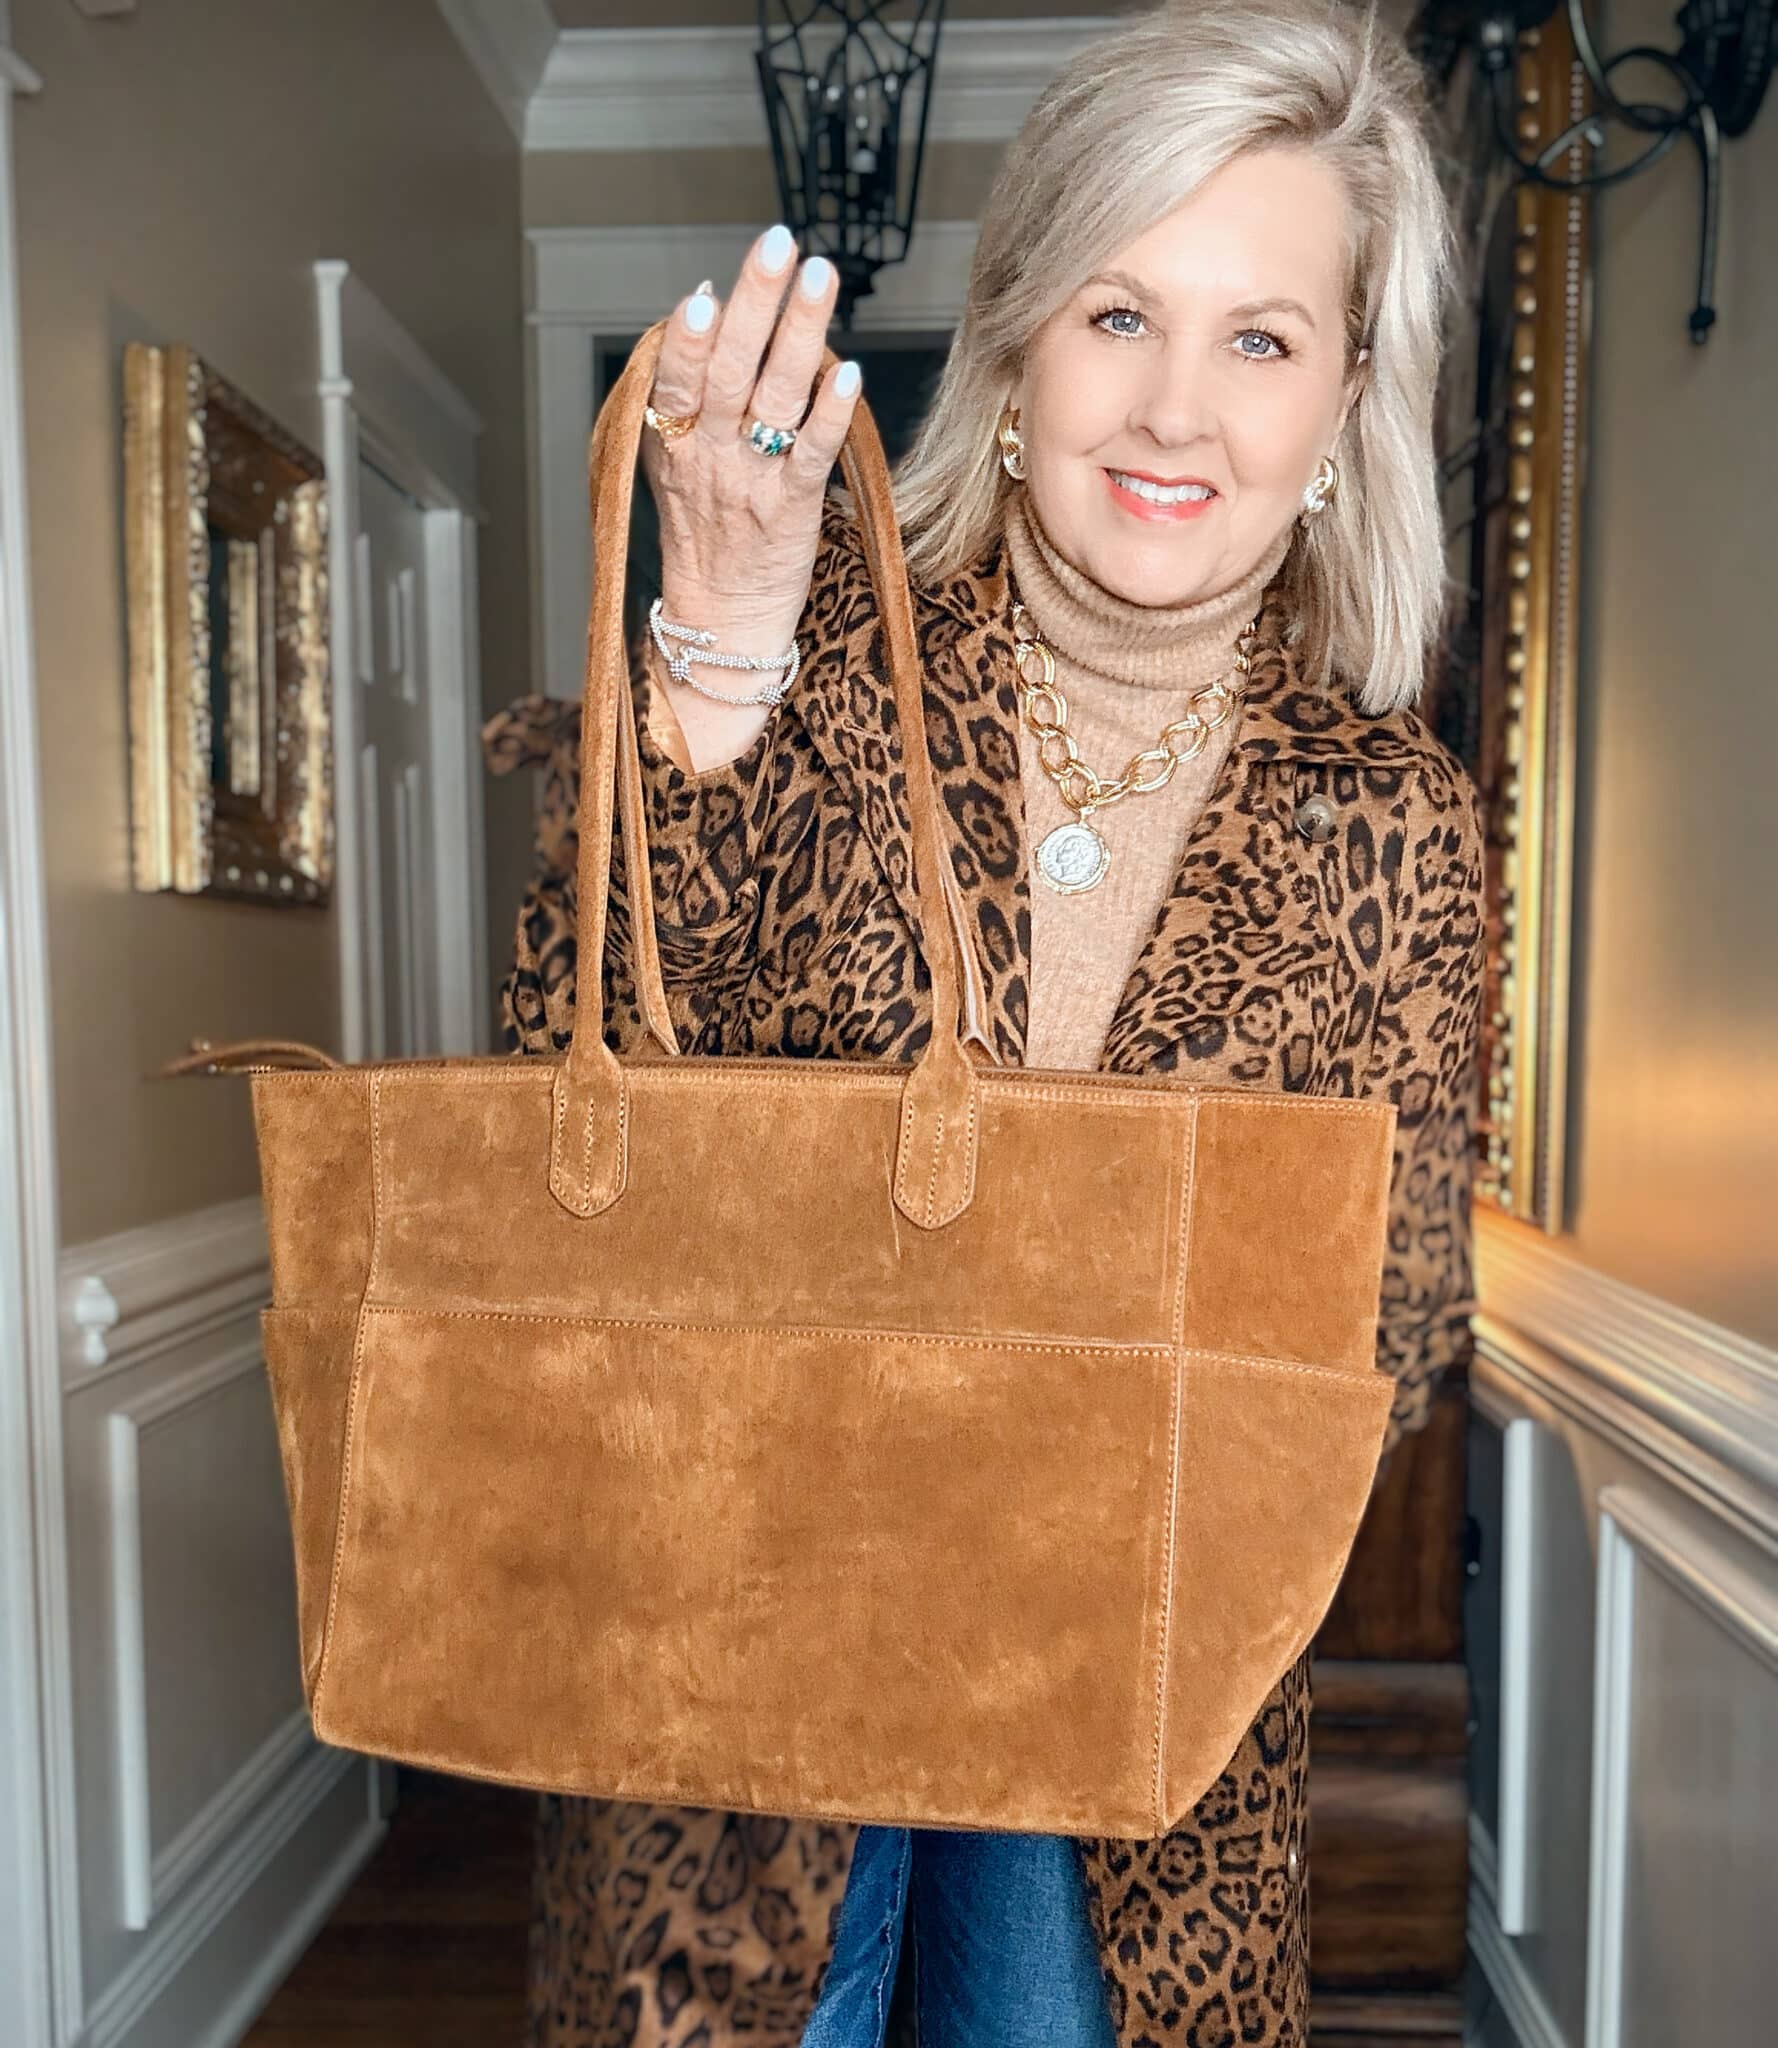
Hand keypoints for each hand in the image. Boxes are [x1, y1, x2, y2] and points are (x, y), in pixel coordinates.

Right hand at [638, 226, 861, 768]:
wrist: (723, 619)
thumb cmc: (703, 527)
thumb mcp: (671, 457)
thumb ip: (683, 387)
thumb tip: (704, 299)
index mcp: (673, 440)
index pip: (678, 379)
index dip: (690, 337)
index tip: (706, 291)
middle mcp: (710, 455)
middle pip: (732, 369)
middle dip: (756, 302)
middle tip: (778, 243)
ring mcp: (752, 481)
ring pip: (777, 397)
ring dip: (801, 333)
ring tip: (819, 276)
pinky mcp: (794, 508)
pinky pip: (812, 454)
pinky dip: (830, 414)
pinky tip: (848, 372)